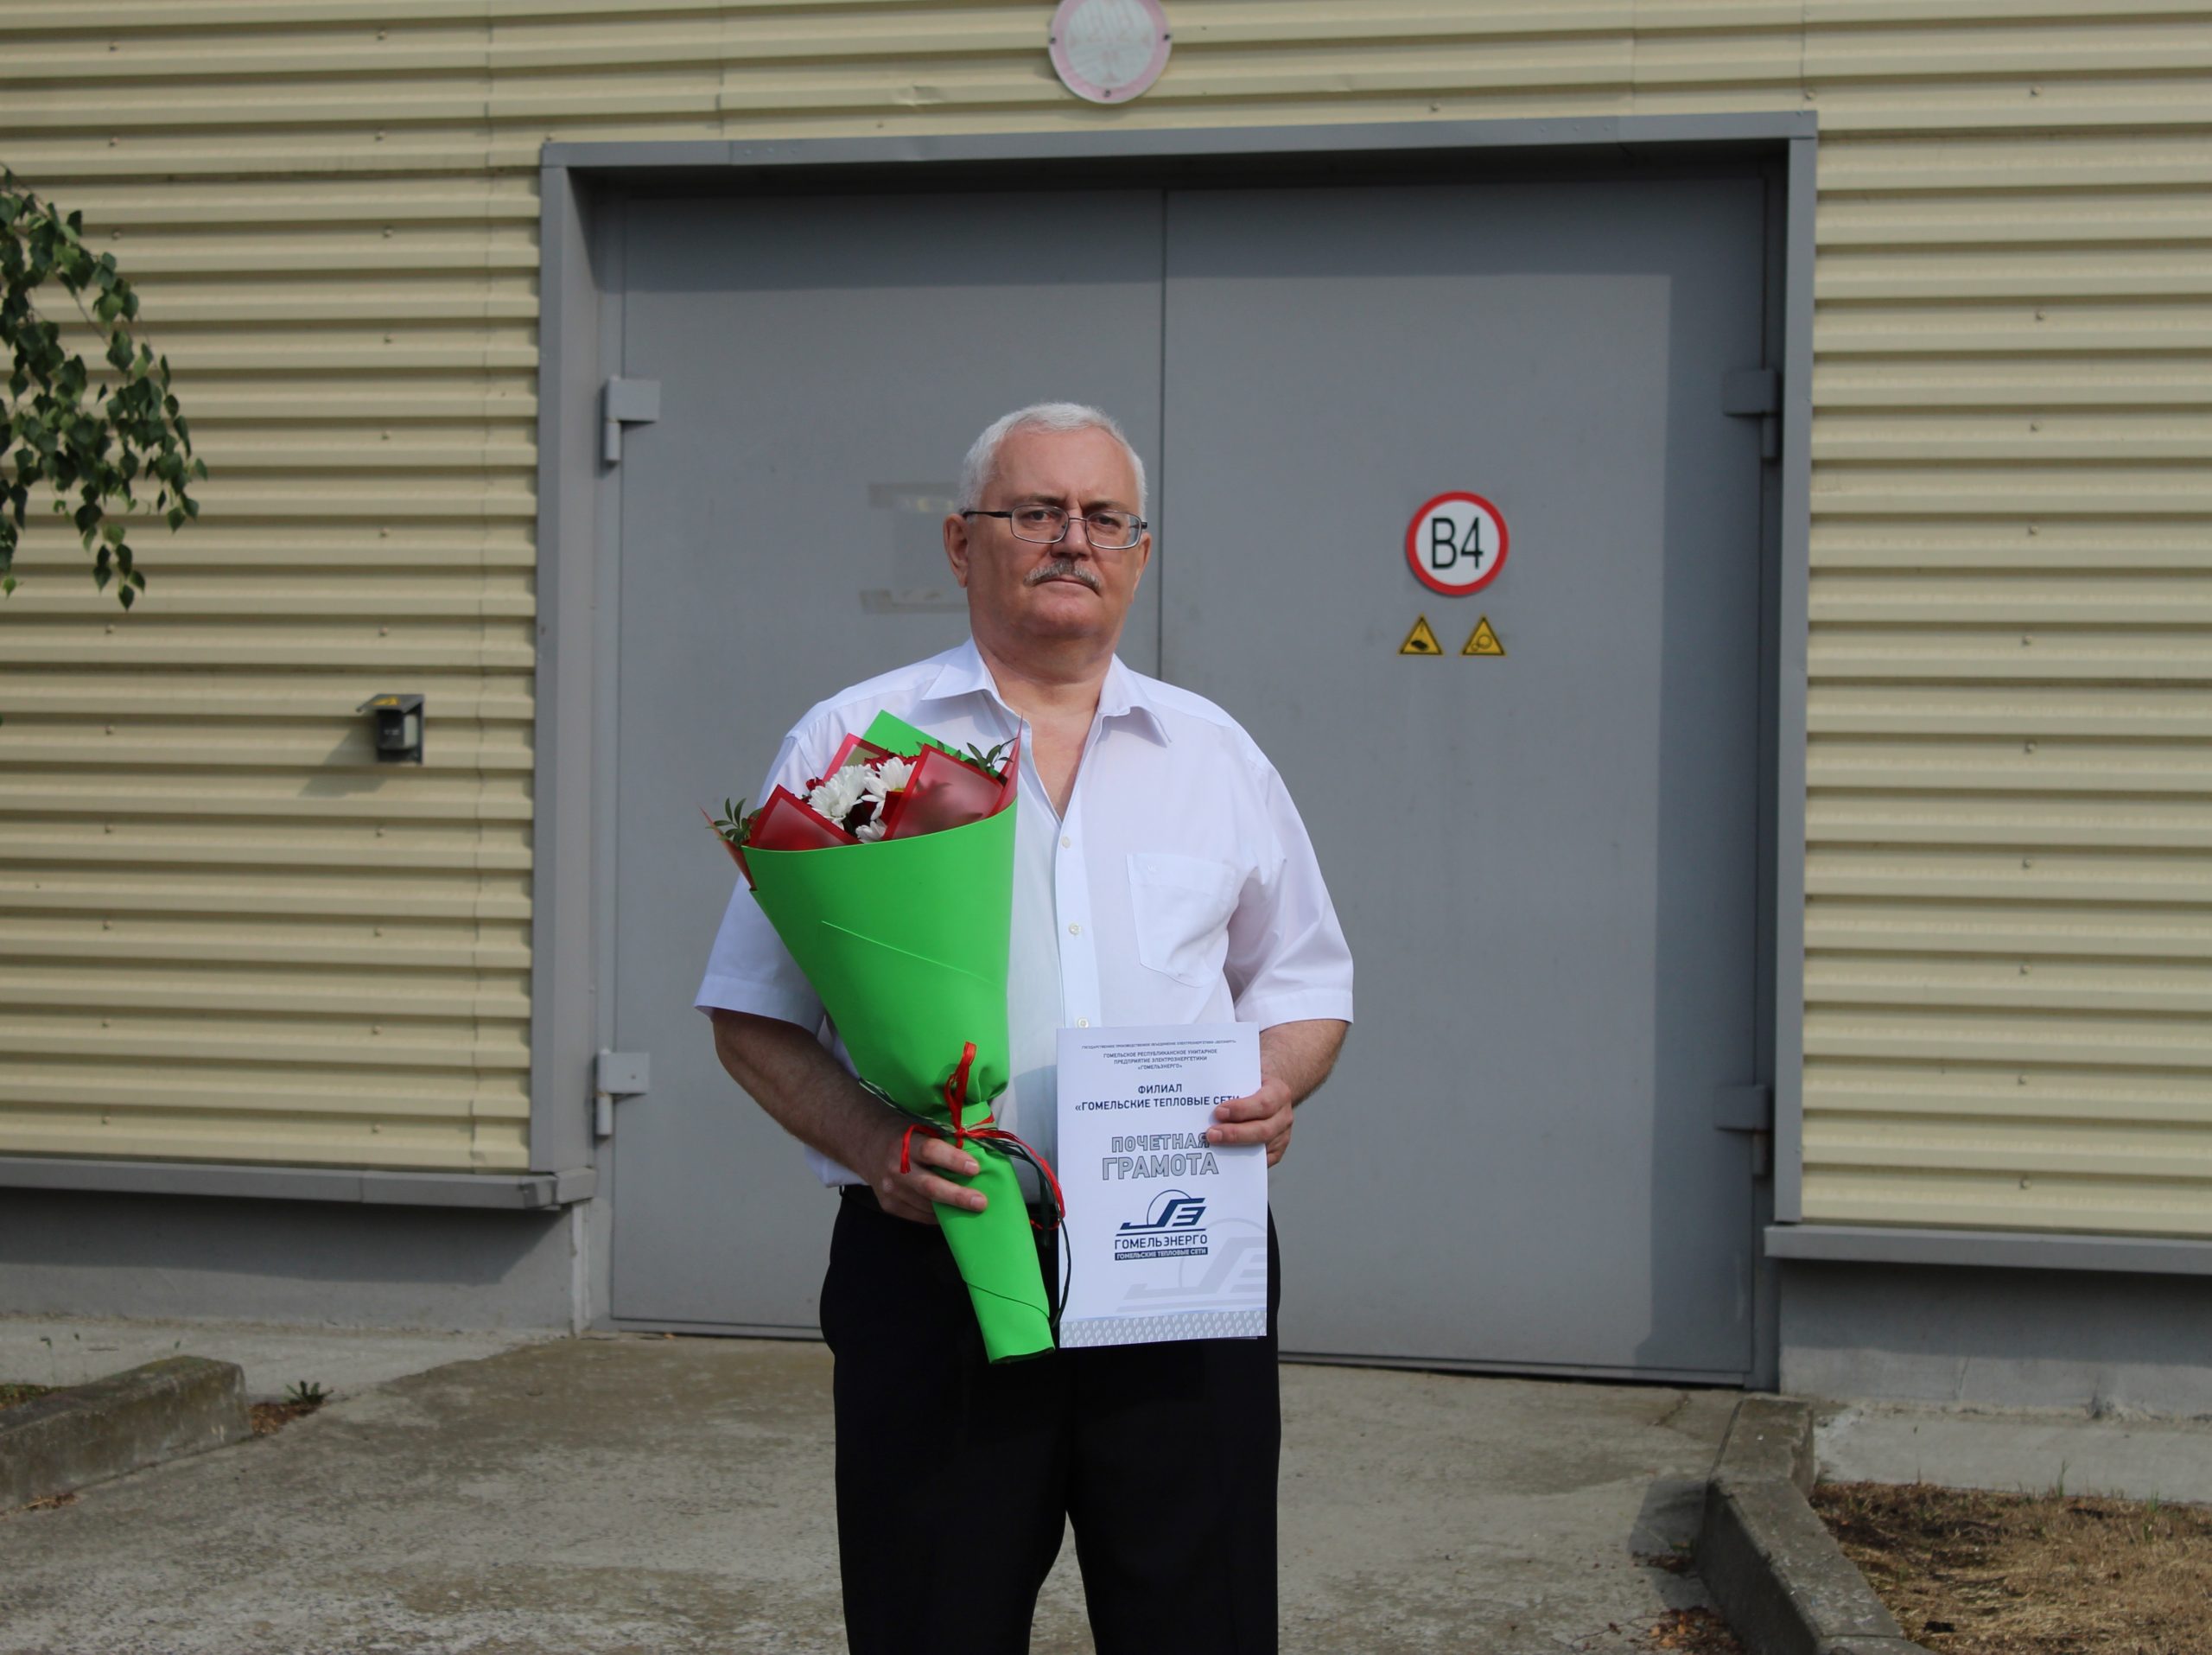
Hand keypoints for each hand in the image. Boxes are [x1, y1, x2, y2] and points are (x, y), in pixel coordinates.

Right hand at [866, 1116, 988, 1224]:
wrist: (868, 1145)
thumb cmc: (904, 1134)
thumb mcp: (921, 1128)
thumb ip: (944, 1141)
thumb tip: (980, 1154)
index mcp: (906, 1143)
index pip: (930, 1151)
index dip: (953, 1160)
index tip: (975, 1168)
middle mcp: (896, 1169)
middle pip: (929, 1187)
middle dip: (957, 1196)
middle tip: (981, 1202)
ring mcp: (890, 1190)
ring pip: (926, 1205)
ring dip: (952, 1210)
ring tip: (973, 1210)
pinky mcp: (889, 1205)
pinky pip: (919, 1215)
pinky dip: (938, 1217)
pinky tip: (953, 1214)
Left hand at [1209, 1075, 1295, 1166]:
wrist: (1268, 1091)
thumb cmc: (1251, 1083)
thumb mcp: (1245, 1074)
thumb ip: (1230, 1081)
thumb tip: (1203, 1093)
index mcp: (1279, 1092)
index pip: (1264, 1103)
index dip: (1241, 1110)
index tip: (1218, 1112)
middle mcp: (1283, 1116)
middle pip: (1263, 1130)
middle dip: (1235, 1134)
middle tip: (1210, 1134)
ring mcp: (1282, 1135)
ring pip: (1261, 1148)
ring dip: (1235, 1148)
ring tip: (1213, 1146)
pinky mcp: (1276, 1151)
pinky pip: (1260, 1162)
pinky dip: (1242, 1162)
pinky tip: (1223, 1159)